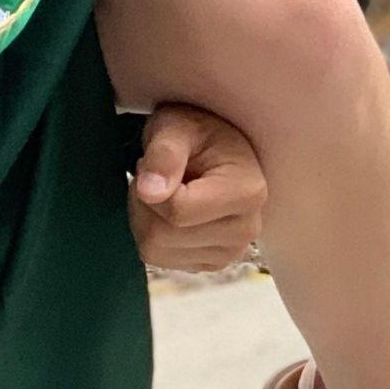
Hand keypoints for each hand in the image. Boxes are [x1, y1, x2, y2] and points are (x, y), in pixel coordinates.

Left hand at [128, 103, 268, 273]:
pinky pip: (160, 259)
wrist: (214, 146)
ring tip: (162, 191)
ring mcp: (232, 250)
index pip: (177, 211)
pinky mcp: (213, 261)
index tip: (152, 164)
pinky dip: (151, 233)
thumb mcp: (175, 127)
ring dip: (144, 218)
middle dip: (143, 203)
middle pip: (164, 235)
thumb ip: (164, 155)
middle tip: (153, 176)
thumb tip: (149, 192)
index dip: (150, 188)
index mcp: (246, 193)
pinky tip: (167, 210)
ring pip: (157, 250)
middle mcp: (246, 229)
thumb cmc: (195, 130)